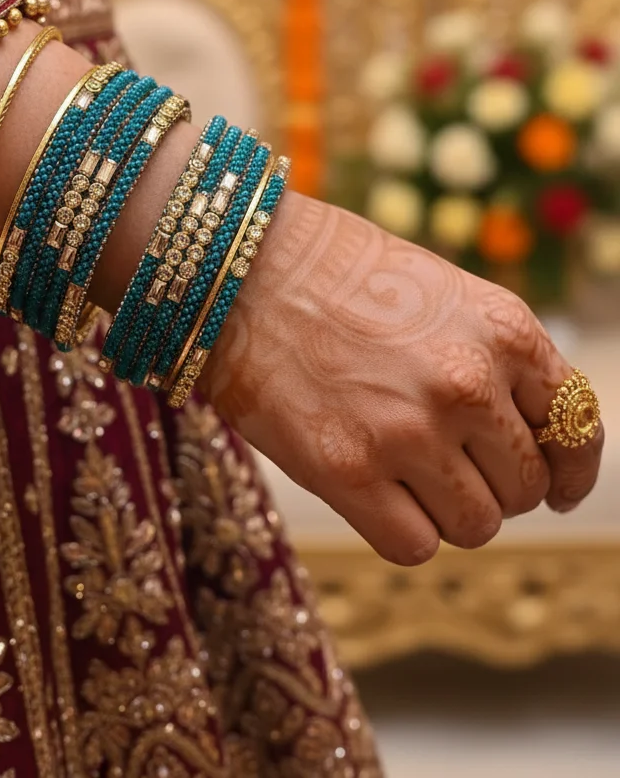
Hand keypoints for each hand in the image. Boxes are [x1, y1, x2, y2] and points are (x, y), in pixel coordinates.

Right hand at [203, 193, 604, 564]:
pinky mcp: (347, 471)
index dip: (571, 470)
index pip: (576, 426)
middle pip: (525, 487)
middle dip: (492, 485)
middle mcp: (468, 383)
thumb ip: (491, 359)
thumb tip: (521, 443)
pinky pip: (414, 546)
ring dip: (446, 512)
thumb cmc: (335, 274)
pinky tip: (372, 494)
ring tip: (400, 472)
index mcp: (502, 329)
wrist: (238, 269)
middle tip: (444, 464)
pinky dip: (401, 531)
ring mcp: (408, 430)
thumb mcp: (439, 293)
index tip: (558, 490)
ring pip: (475, 526)